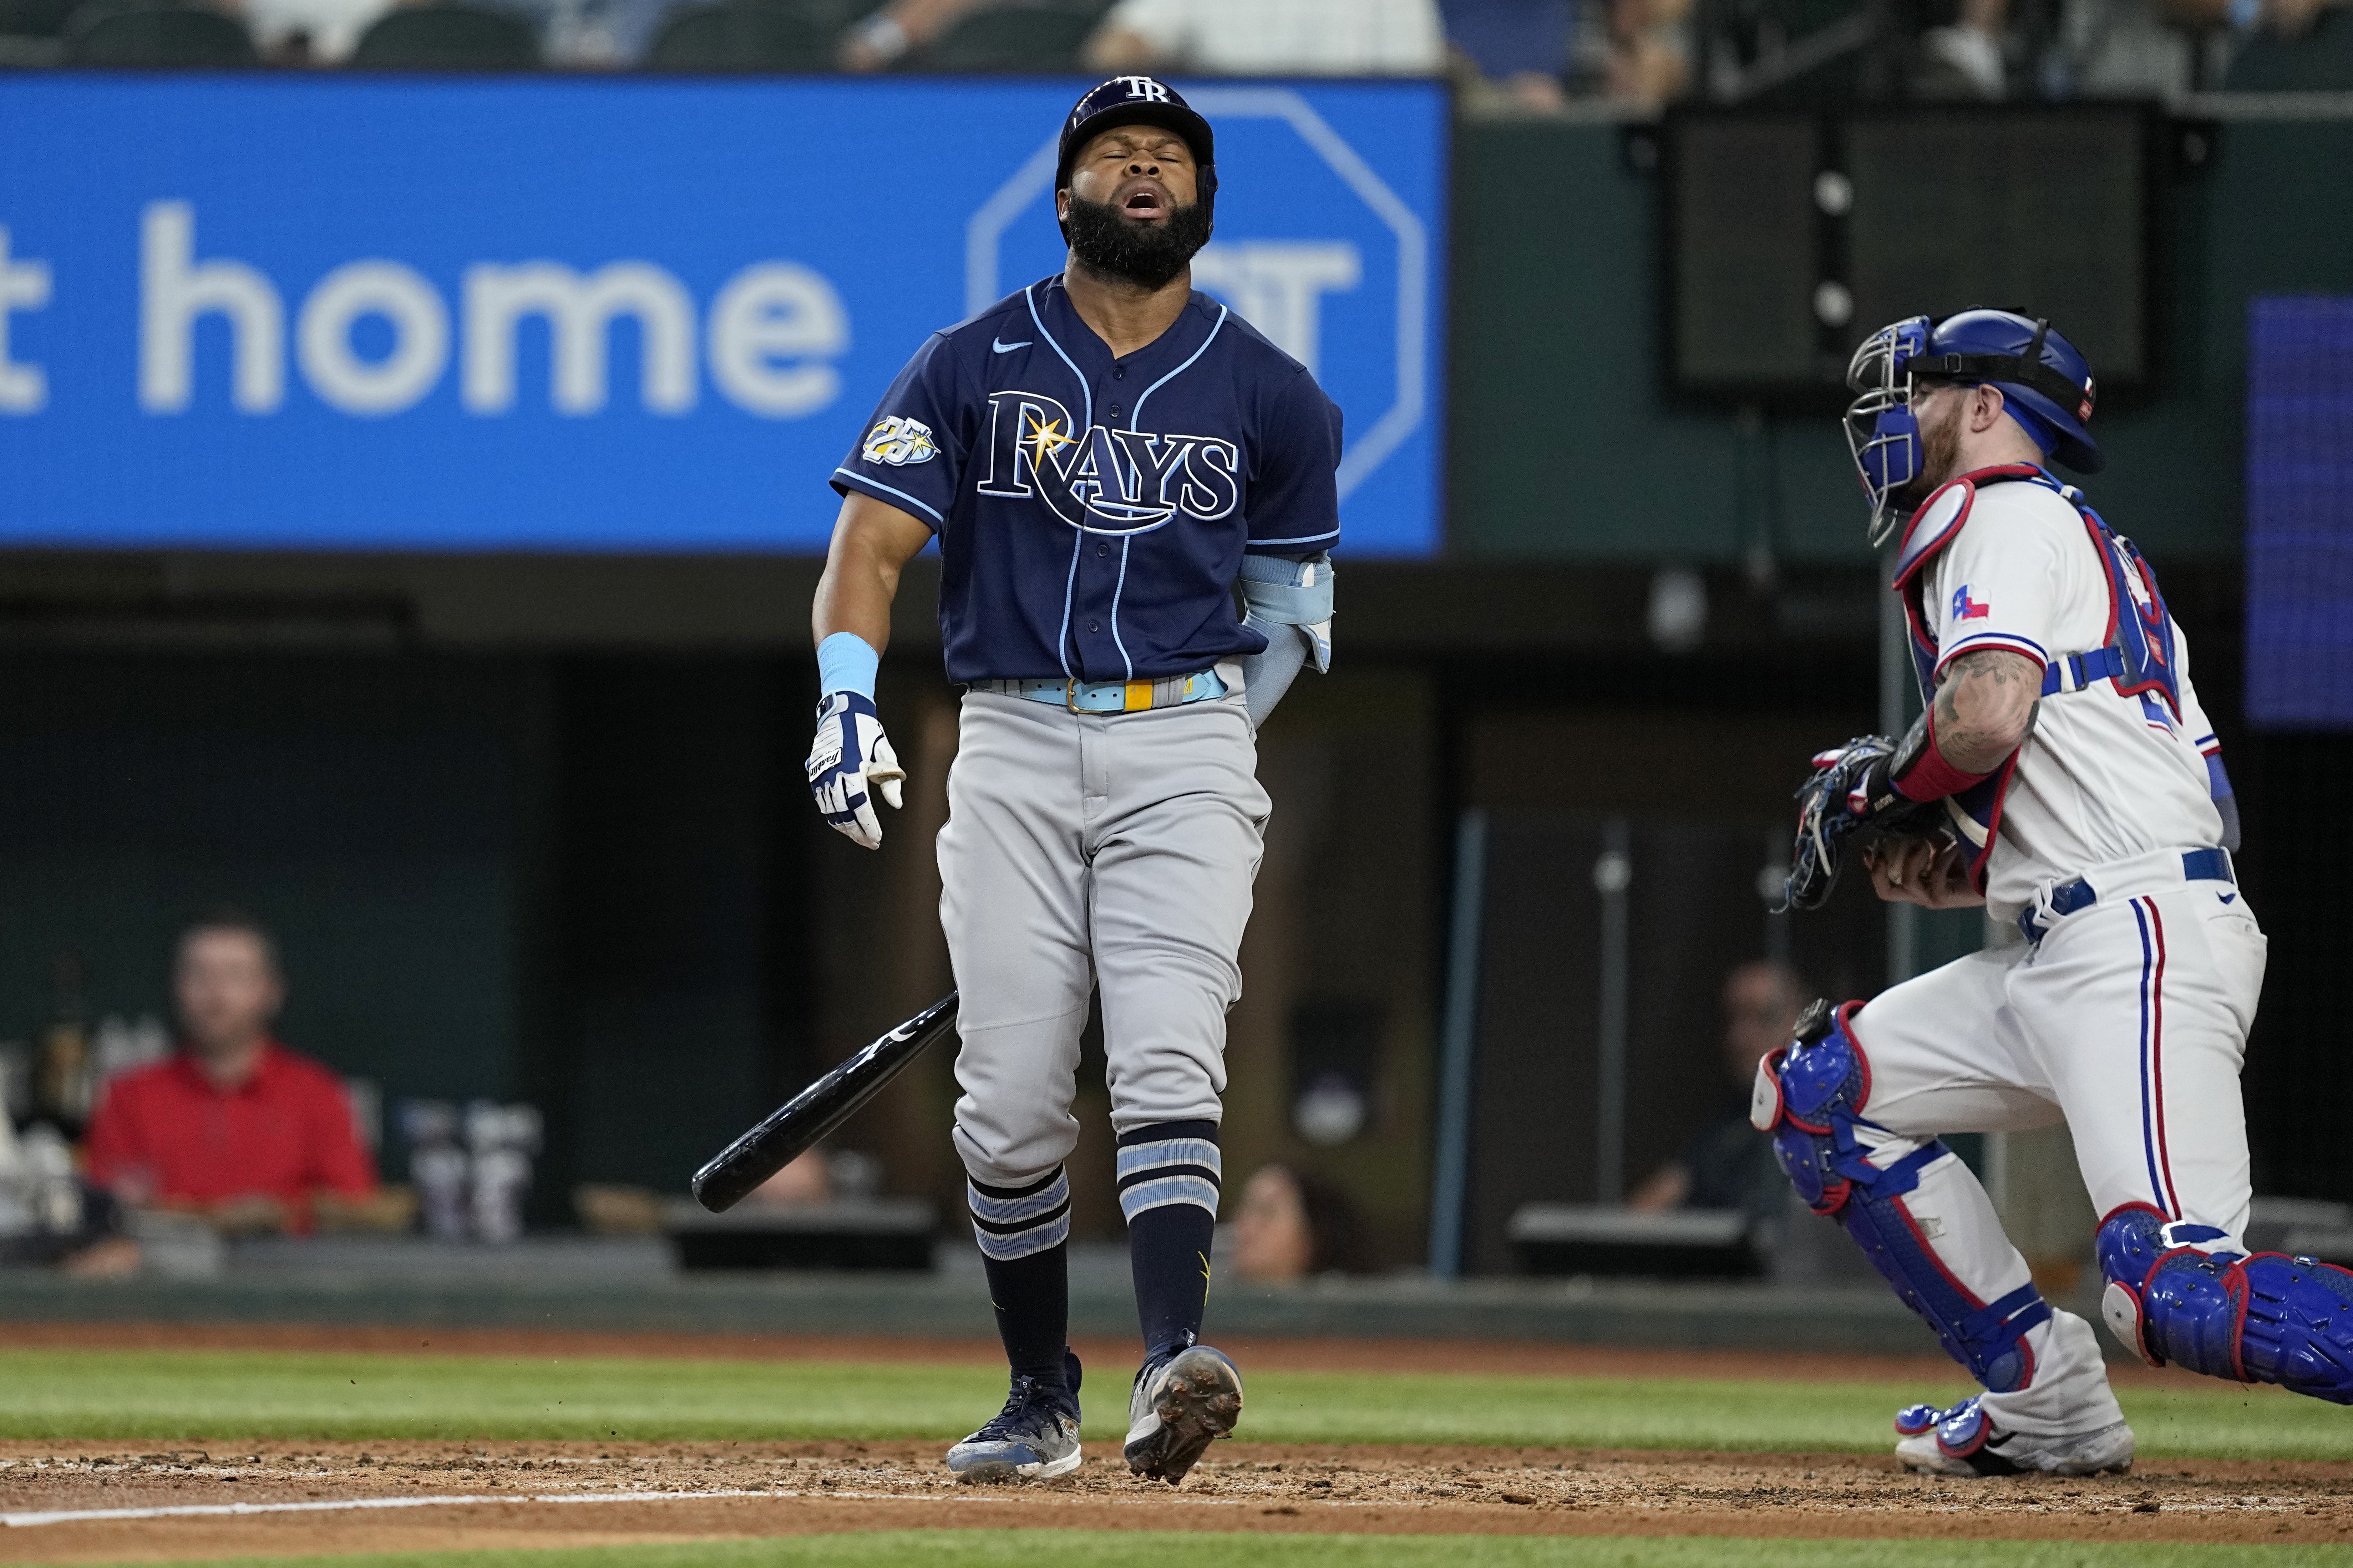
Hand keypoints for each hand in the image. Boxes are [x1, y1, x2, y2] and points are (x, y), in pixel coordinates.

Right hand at [807, 691, 903, 849]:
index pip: (859, 805)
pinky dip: (832, 815)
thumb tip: (896, 804)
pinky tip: (843, 823)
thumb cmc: (867, 731)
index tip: (877, 838)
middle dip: (857, 831)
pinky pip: (822, 801)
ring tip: (859, 836)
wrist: (841, 712)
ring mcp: (821, 774)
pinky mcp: (814, 773)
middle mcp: (833, 773)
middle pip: (844, 812)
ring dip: (844, 826)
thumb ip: (890, 779)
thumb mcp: (885, 752)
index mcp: (852, 767)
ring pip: (831, 810)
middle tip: (870, 843)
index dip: (868, 825)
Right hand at [1864, 834, 1983, 909]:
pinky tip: (1954, 848)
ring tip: (1923, 843)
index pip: (1884, 880)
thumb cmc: (1965, 861)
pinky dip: (1942, 859)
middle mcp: (1918, 893)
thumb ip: (1923, 837)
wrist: (1991, 875)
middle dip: (1878, 872)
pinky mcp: (1944, 898)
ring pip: (1908, 883)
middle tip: (1881, 852)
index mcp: (1913, 882)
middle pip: (1885, 892)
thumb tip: (1908, 823)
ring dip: (1914, 859)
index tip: (1868, 848)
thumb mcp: (1939, 844)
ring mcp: (1929, 898)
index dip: (1871, 867)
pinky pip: (1934, 877)